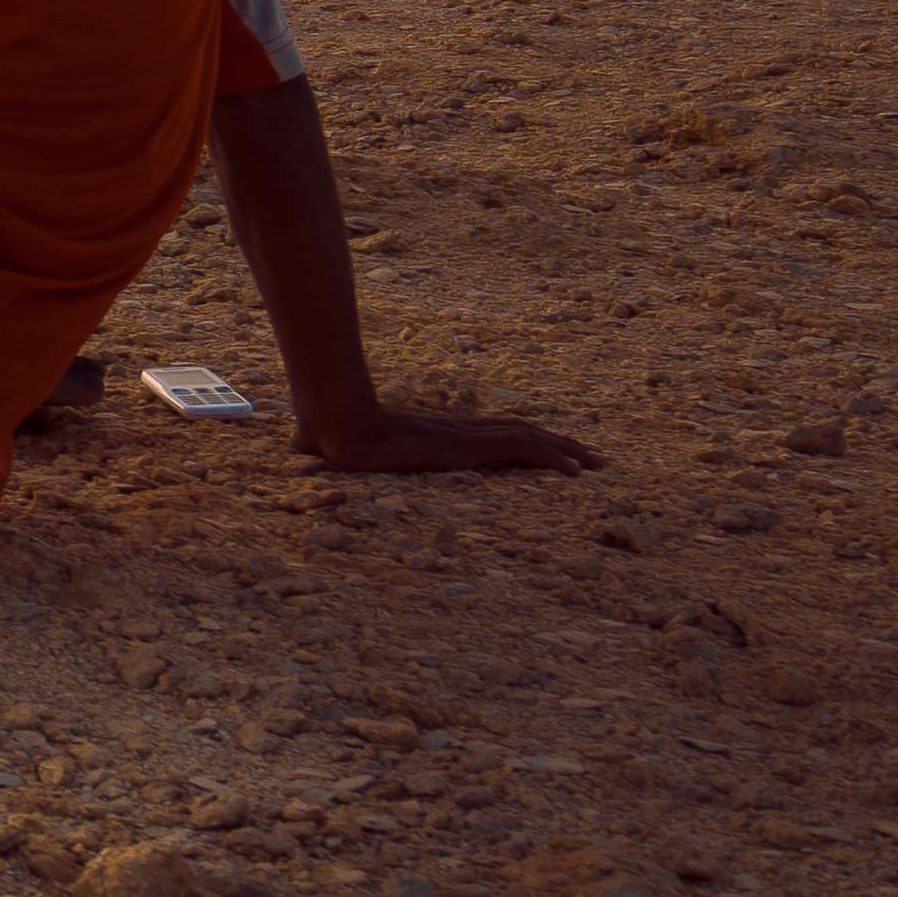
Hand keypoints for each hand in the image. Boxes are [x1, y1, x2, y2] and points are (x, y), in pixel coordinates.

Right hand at [299, 402, 597, 475]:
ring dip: (568, 451)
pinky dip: (554, 457)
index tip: (550, 452)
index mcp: (438, 432)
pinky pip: (522, 448)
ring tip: (599, 464)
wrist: (333, 424)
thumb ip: (335, 450)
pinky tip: (577, 471)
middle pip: (522, 431)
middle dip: (560, 445)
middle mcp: (458, 429)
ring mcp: (464, 435)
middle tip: (595, 458)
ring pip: (531, 437)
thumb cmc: (330, 435)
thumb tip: (299, 451)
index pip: (493, 432)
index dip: (525, 441)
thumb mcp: (343, 451)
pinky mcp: (467, 445)